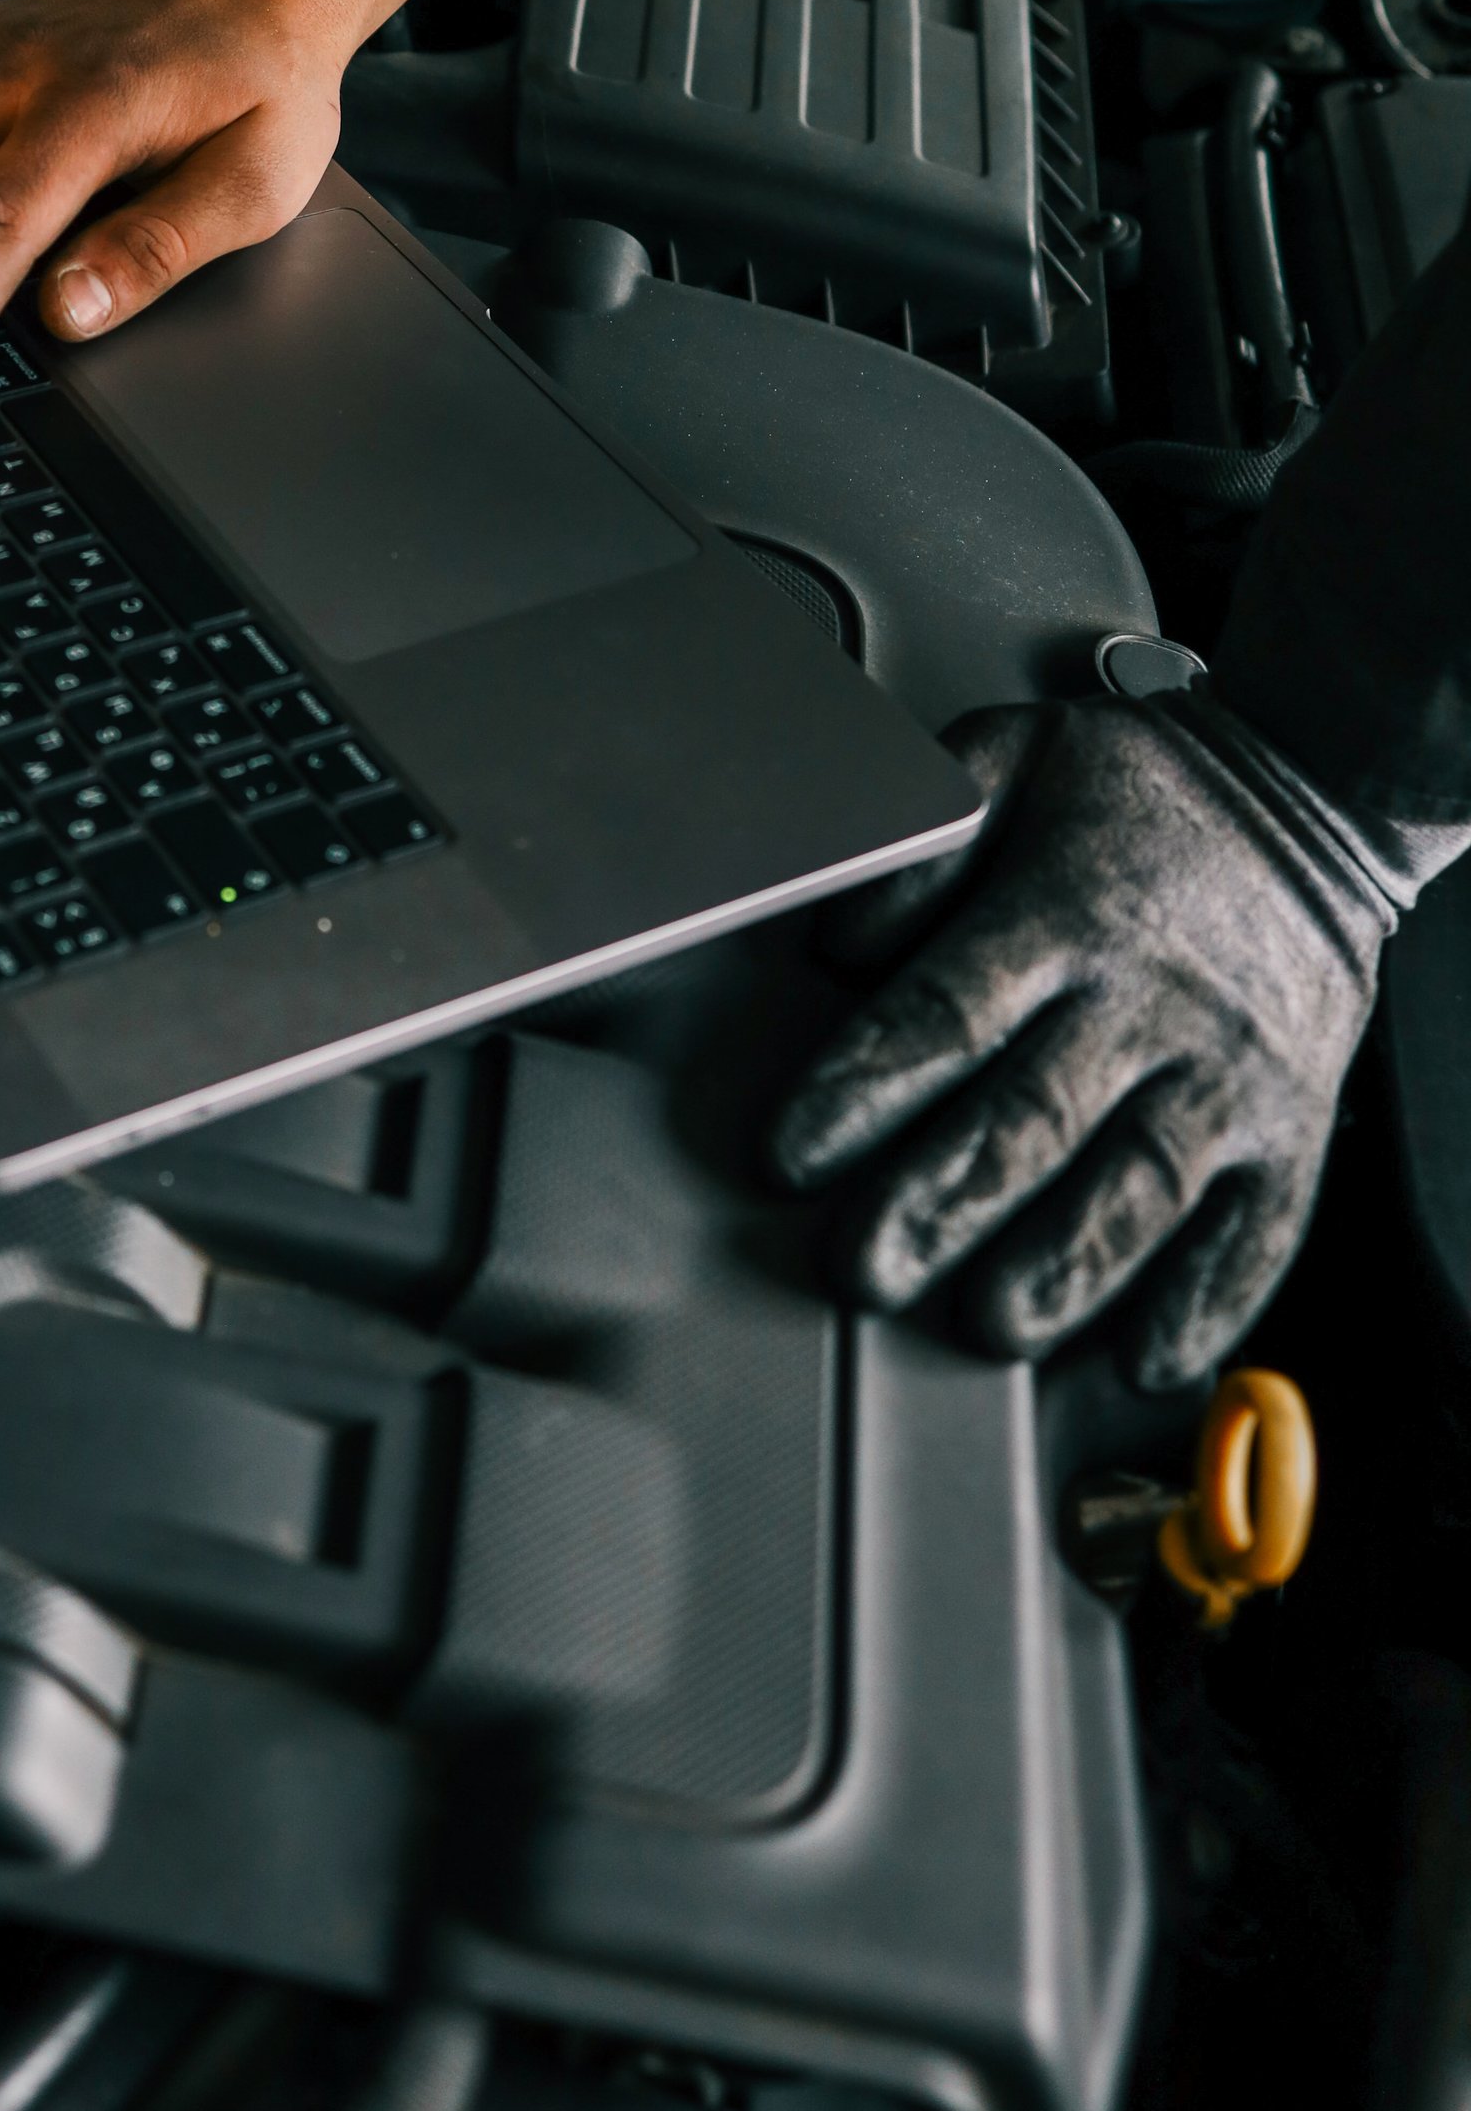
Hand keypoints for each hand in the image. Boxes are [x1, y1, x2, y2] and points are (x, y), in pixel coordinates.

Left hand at [769, 698, 1403, 1389]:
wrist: (1315, 802)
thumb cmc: (1146, 796)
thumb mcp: (1018, 755)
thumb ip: (923, 838)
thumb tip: (843, 939)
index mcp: (1066, 912)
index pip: (948, 1012)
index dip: (865, 1087)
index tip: (794, 1149)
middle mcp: (1145, 1004)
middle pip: (1030, 1119)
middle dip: (940, 1203)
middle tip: (866, 1266)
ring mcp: (1225, 1074)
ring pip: (1138, 1189)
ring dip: (1063, 1267)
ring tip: (991, 1321)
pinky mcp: (1291, 1128)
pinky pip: (1254, 1231)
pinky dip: (1205, 1302)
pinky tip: (1146, 1355)